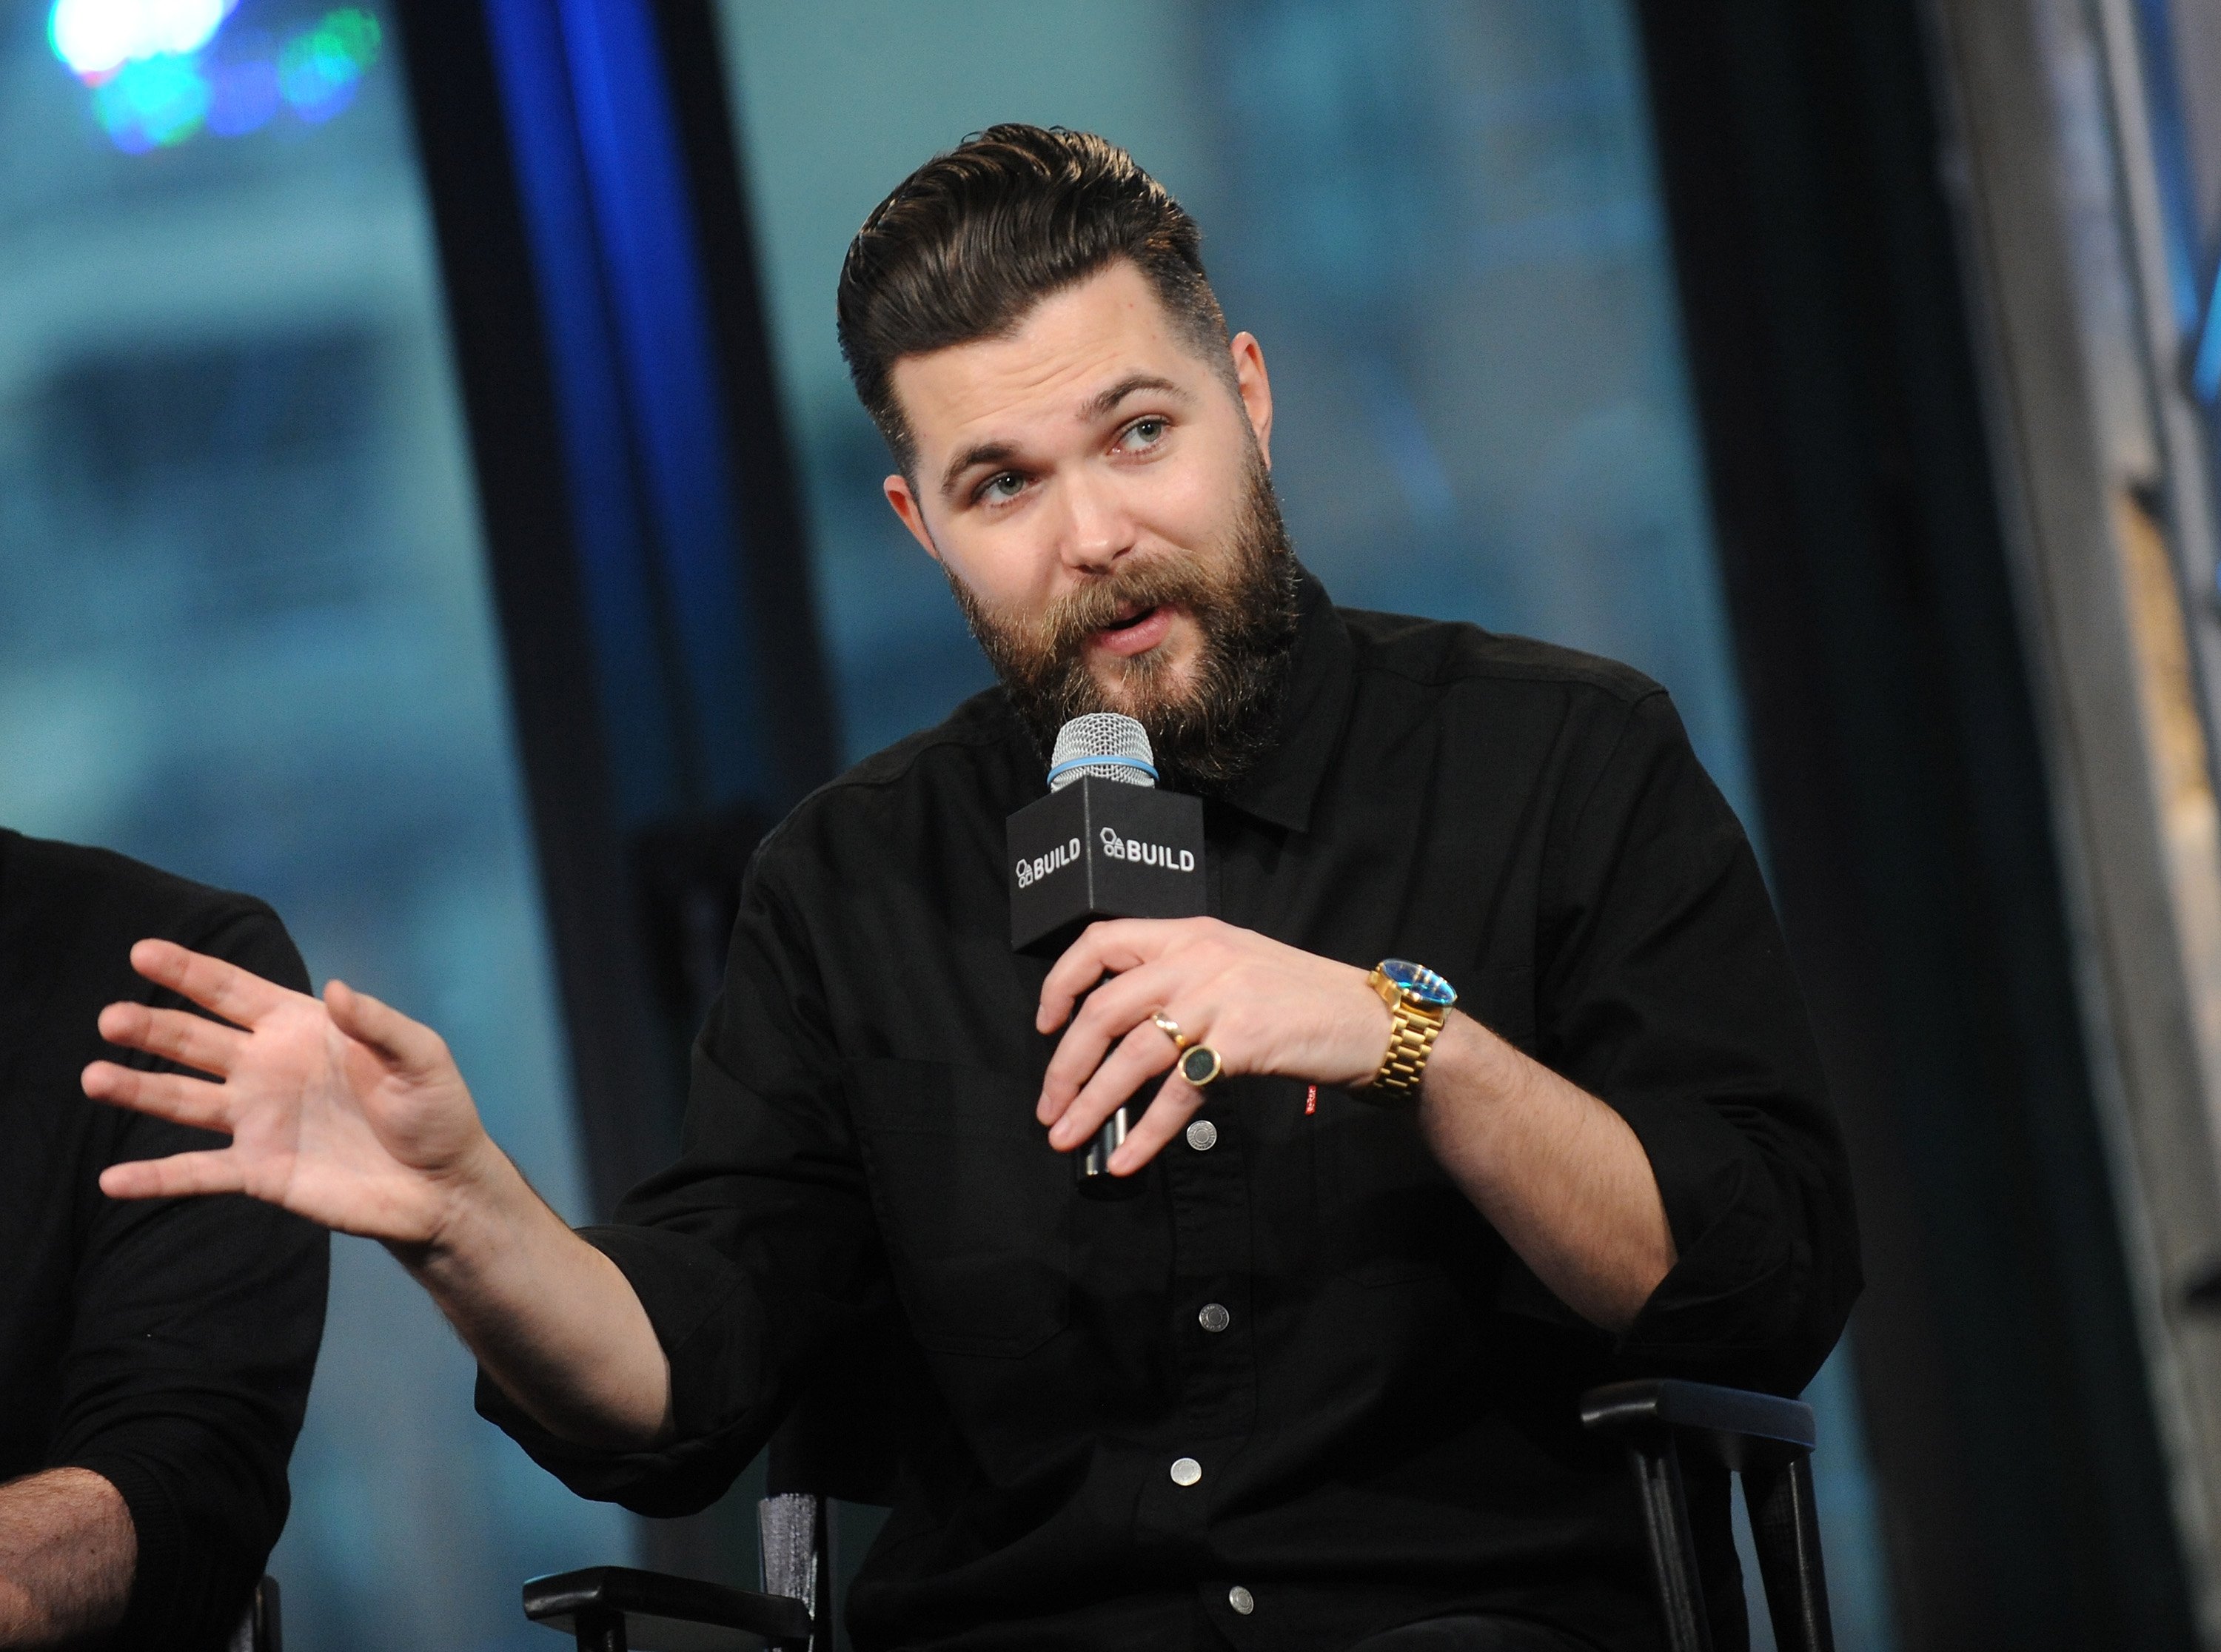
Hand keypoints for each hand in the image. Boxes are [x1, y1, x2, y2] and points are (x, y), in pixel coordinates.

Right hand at [83, 939, 499, 1246]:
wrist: (441, 1185)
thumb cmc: (436, 1111)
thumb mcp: (421, 1056)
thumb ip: (378, 1023)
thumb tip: (338, 988)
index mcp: (300, 1030)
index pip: (235, 992)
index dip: (190, 971)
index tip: (143, 950)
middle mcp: (267, 1069)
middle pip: (195, 1040)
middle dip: (152, 1026)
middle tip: (111, 1016)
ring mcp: (258, 1120)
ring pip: (182, 1099)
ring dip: (137, 1088)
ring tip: (92, 1077)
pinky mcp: (259, 1171)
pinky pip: (197, 1173)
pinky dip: (154, 1178)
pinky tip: (112, 1181)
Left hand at [1034, 917, 1390, 1174]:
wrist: (1370, 1021)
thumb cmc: (1302, 1001)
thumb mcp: (1235, 966)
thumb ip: (1181, 979)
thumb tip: (1120, 1032)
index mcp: (1190, 932)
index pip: (1102, 941)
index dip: (1061, 983)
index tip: (1045, 1025)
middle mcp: (1197, 957)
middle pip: (1103, 1010)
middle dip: (1065, 1066)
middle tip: (1048, 1108)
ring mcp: (1220, 996)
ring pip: (1131, 1054)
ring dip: (1091, 1103)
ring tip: (1068, 1138)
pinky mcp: (1242, 1040)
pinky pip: (1177, 1093)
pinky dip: (1145, 1132)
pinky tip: (1127, 1159)